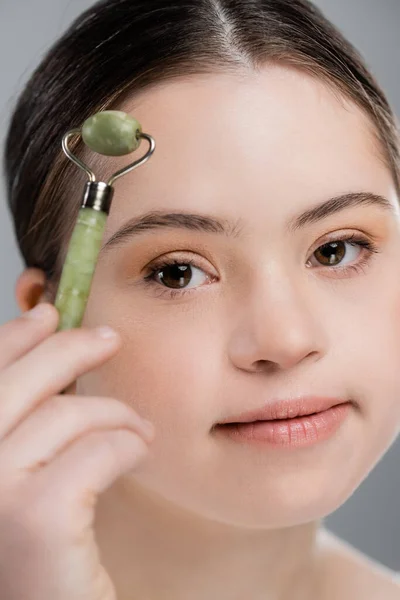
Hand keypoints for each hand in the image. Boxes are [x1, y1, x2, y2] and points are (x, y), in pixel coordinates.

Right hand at [0, 303, 153, 599]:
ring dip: (114, 413)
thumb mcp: (24, 477)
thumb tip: (46, 343)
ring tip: (140, 427)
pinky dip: (125, 444)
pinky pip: (95, 450)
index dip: (11, 339)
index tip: (46, 313)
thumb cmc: (45, 554)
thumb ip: (27, 423)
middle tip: (109, 338)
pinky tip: (139, 451)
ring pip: (64, 415)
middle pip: (16, 384)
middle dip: (67, 350)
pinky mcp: (36, 518)